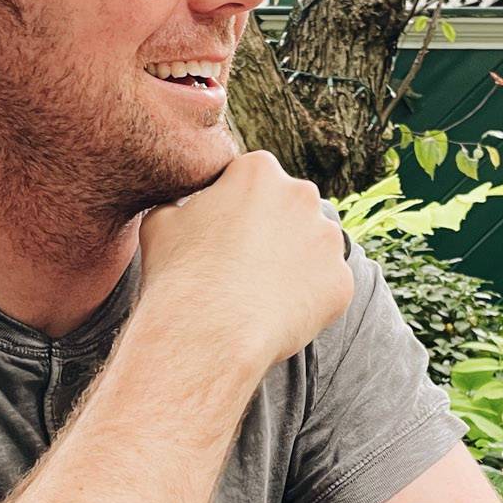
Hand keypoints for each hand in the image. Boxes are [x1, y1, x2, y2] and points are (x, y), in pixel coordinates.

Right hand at [139, 151, 353, 372]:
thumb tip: (181, 208)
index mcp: (259, 171)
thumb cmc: (180, 273)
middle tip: (243, 266)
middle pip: (289, 210)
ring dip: (294, 264)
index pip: (252, 182)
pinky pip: (325, 287)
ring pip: (312, 248)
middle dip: (272, 232)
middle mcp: (302, 195)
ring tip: (259, 293)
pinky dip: (307, 299)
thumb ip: (181, 204)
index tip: (222, 236)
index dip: (235, 210)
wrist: (209, 331)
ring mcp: (328, 239)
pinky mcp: (341, 282)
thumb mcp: (161, 222)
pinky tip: (276, 314)